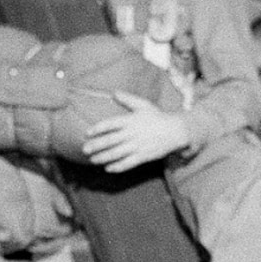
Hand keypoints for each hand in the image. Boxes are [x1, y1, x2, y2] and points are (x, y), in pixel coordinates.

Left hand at [80, 93, 194, 173]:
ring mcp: (138, 146)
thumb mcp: (143, 105)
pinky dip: (118, 167)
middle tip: (84, 149)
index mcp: (130, 120)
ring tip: (92, 160)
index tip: (87, 133)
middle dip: (96, 145)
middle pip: (110, 140)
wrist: (176, 131)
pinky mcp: (143, 156)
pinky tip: (108, 168)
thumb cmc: (157, 117)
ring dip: (103, 157)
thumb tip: (113, 93)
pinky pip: (128, 163)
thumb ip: (127, 99)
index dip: (98, 128)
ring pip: (117, 153)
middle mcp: (132, 134)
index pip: (110, 124)